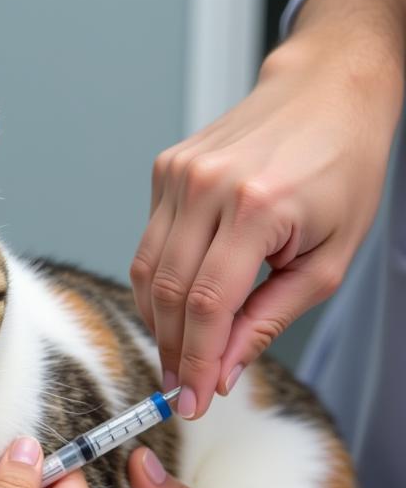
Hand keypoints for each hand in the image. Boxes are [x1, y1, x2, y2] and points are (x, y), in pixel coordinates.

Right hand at [130, 0, 404, 418]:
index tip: (192, 400)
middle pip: (168, 294)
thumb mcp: (327, 259)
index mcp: (258, 206)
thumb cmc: (341, 166)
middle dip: (172, 350)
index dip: (194, 362)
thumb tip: (220, 370)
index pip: (207, 306)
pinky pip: (149, 244)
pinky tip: (182, 300)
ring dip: (159, 322)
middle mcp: (207, 186)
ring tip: (179, 352)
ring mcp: (178, 174)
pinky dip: (161, 283)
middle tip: (182, 386)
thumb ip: (267, 319)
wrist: (326, 88)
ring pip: (146, 272)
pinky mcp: (165, 169)